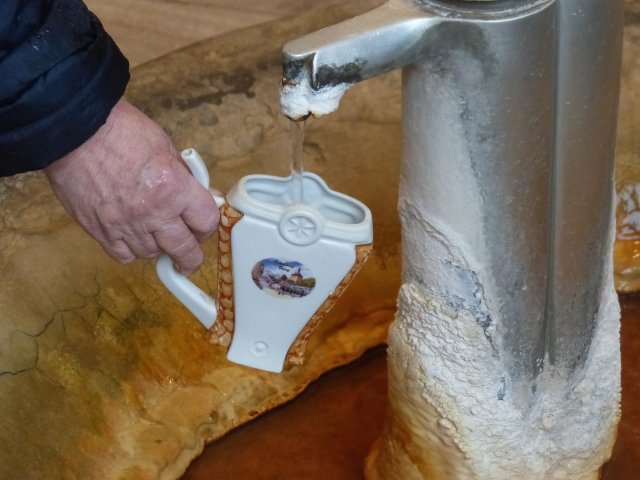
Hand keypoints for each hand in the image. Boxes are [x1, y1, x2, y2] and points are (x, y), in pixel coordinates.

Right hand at [45, 99, 218, 274]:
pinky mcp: (100, 231)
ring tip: (155, 234)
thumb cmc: (120, 131)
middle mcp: (154, 212)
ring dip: (158, 247)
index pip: (207, 222)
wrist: (74, 131)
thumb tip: (204, 196)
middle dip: (191, 256)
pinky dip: (131, 250)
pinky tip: (132, 237)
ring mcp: (126, 225)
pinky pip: (124, 256)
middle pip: (184, 251)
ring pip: (152, 254)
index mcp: (175, 187)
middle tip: (189, 254)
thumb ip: (186, 177)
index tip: (203, 227)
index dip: (208, 226)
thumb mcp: (166, 147)